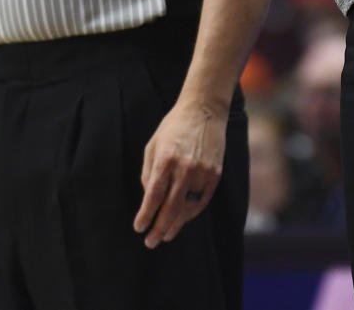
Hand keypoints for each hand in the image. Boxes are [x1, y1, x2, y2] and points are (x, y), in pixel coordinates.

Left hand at [133, 97, 226, 248]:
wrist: (204, 110)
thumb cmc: (174, 126)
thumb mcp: (154, 144)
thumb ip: (149, 172)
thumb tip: (149, 198)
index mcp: (165, 159)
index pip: (153, 196)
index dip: (146, 215)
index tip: (139, 228)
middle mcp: (184, 168)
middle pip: (170, 208)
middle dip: (159, 228)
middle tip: (151, 242)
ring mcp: (202, 172)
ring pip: (188, 208)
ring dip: (176, 224)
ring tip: (166, 234)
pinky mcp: (215, 174)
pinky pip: (202, 200)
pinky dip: (192, 212)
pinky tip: (183, 218)